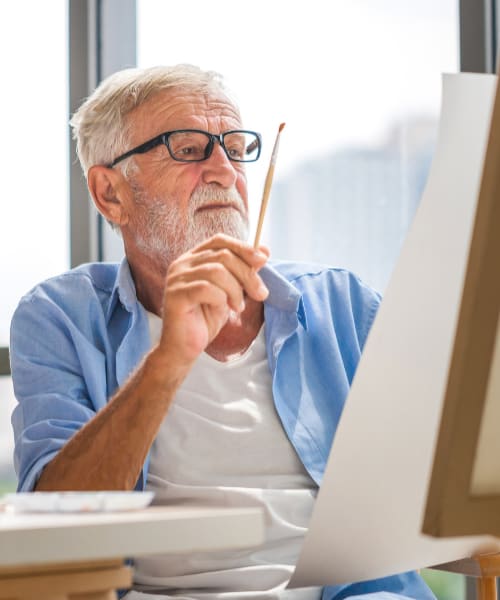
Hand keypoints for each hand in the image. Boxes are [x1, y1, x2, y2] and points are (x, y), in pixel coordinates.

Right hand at [158, 234, 268, 365]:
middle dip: (247, 274)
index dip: (243, 247)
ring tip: (238, 307)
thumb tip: (264, 250)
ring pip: (216, 271)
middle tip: (260, 294)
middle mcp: (182, 264)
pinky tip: (224, 309)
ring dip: (236, 290)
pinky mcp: (176, 295)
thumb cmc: (205, 319)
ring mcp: (177, 278)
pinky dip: (222, 298)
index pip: (219, 241)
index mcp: (193, 258)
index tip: (263, 260)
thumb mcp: (230, 291)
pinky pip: (206, 288)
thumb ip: (243, 271)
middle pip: (223, 255)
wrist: (185, 348)